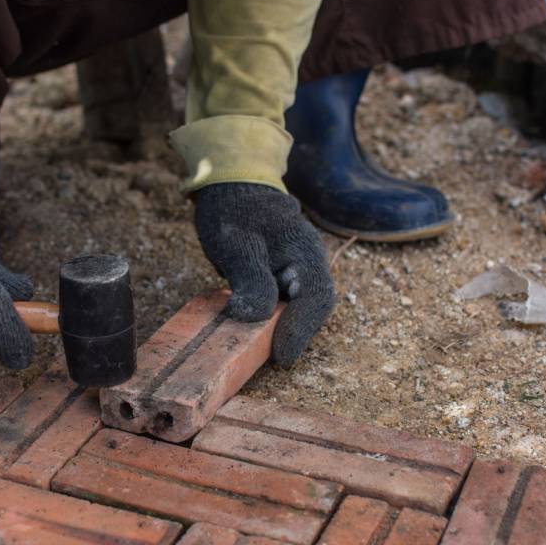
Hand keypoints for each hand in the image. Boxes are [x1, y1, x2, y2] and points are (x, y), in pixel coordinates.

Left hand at [195, 183, 334, 366]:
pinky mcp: (283, 278)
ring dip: (281, 329)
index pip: (315, 298)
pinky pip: (284, 305)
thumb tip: (255, 316)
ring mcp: (297, 271)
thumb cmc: (234, 211)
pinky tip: (252, 329)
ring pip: (298, 309)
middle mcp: (309, 264)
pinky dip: (271, 320)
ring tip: (257, 347)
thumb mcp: (236, 243)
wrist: (230, 187)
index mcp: (306, 252)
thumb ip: (250, 279)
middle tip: (268, 357)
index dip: (300, 330)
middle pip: (312, 308)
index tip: (281, 357)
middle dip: (292, 333)